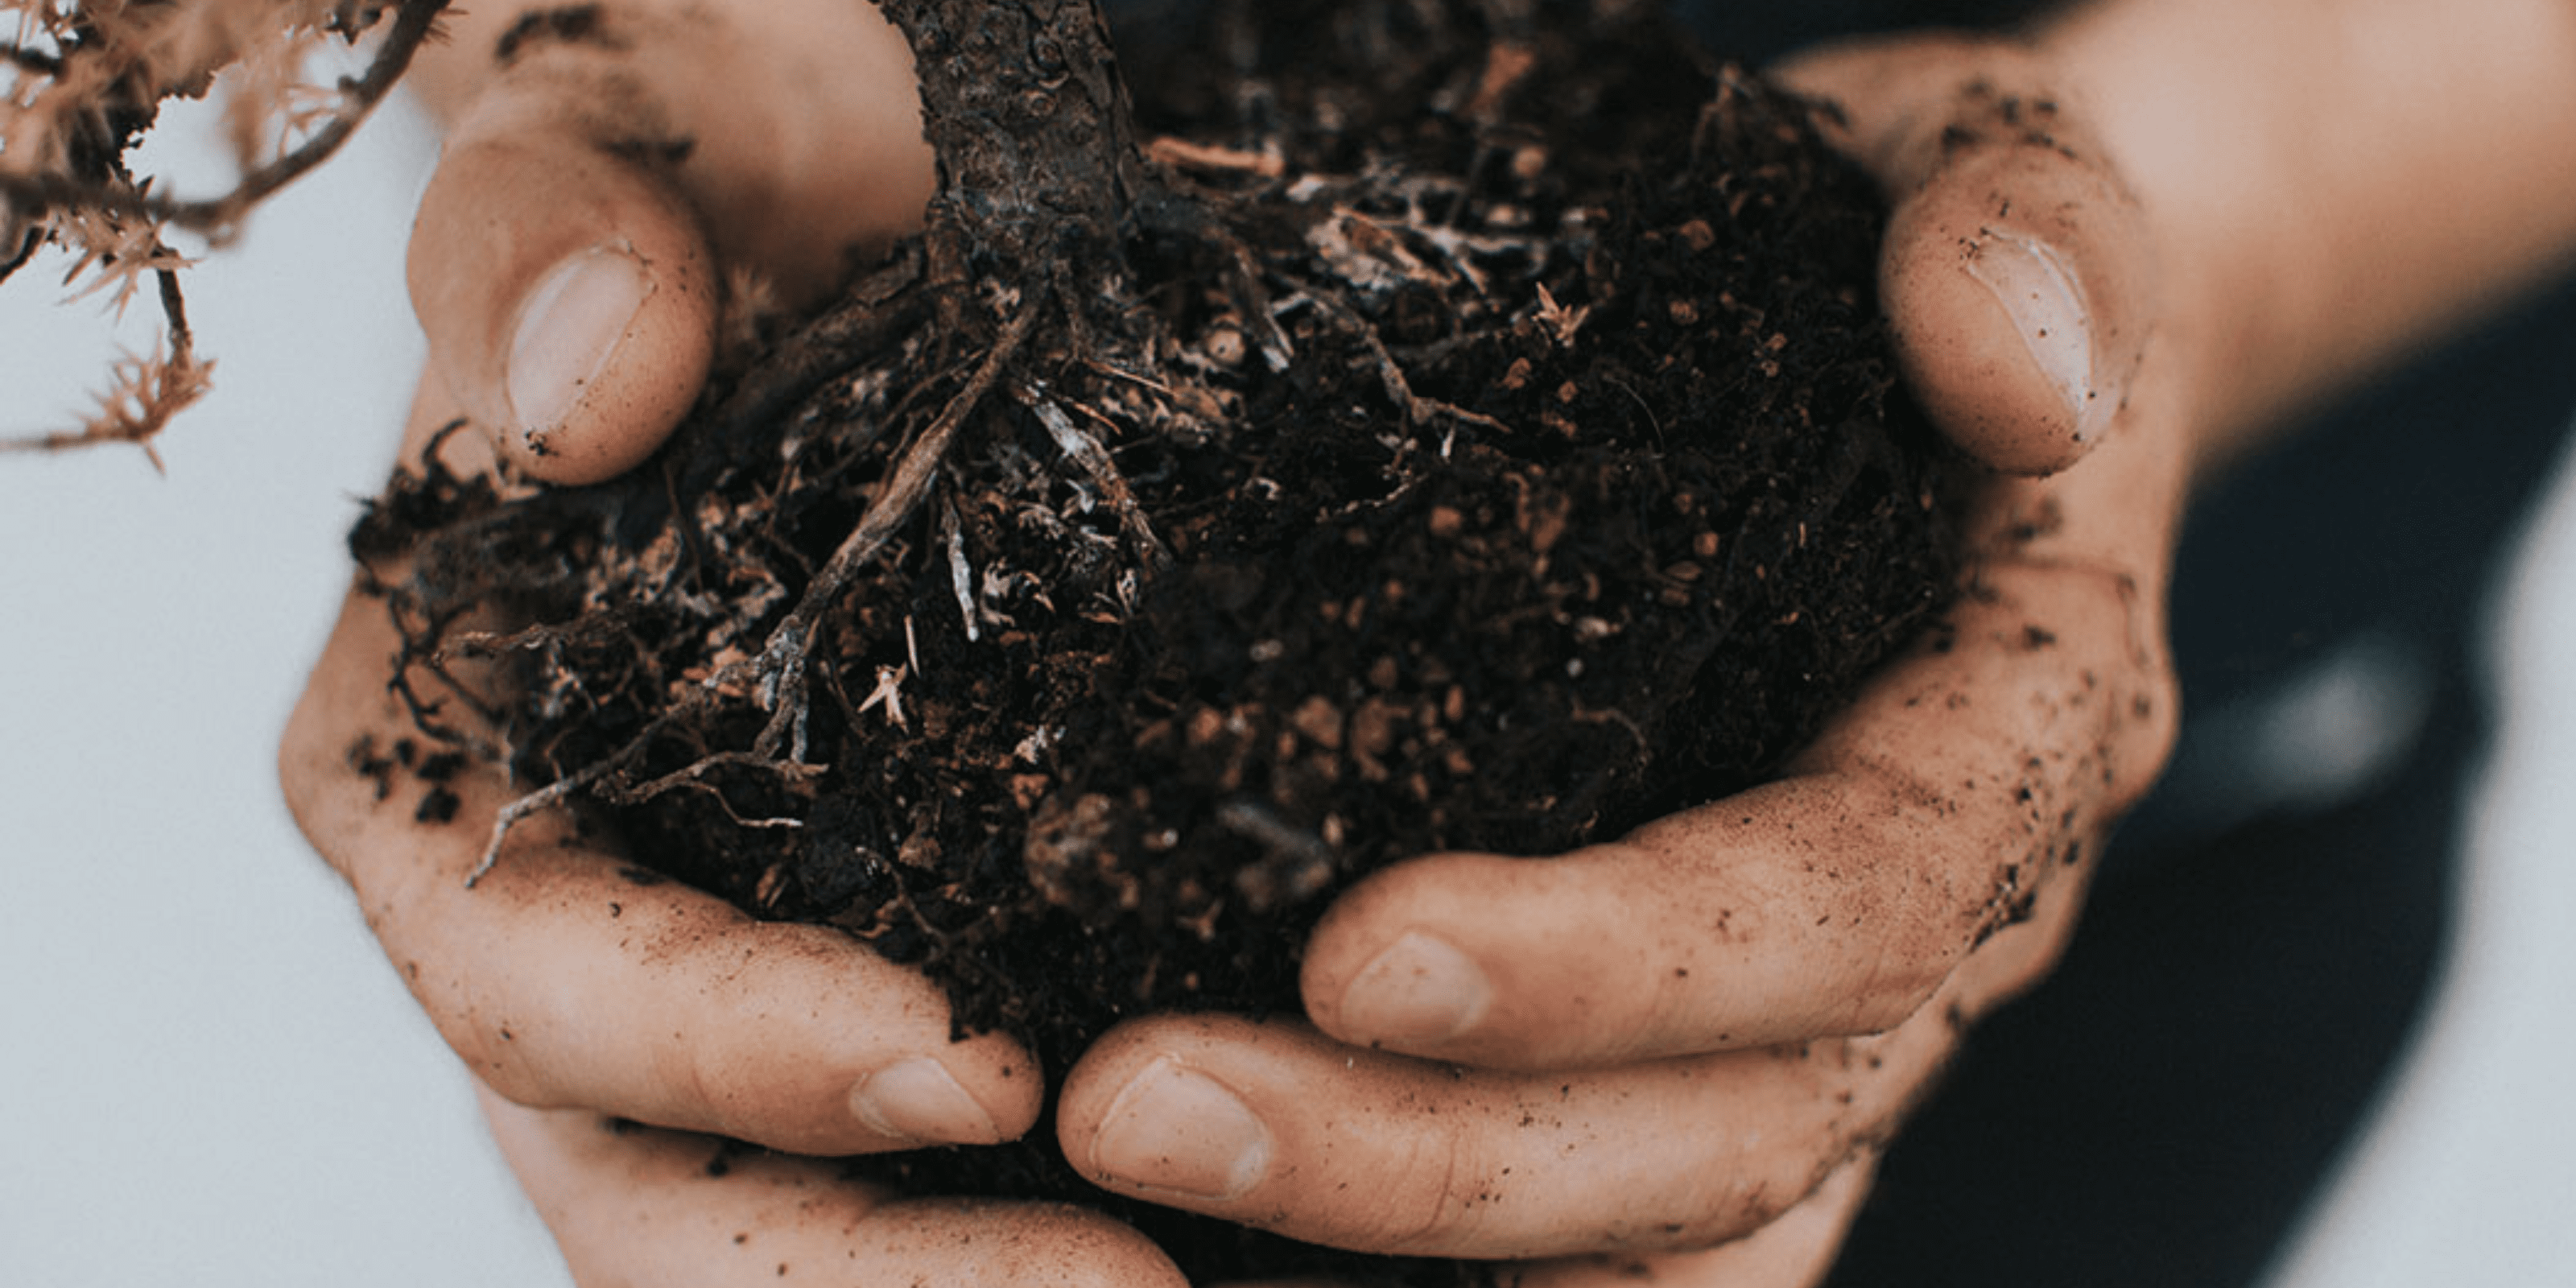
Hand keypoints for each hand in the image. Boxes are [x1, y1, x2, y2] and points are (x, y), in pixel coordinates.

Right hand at [284, 2, 1179, 1280]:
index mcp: (444, 764)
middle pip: (659, 1176)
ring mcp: (726, 957)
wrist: (827, 195)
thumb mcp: (613, 144)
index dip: (725, 1049)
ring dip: (970, 1284)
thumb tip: (594, 393)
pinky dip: (1056, 1206)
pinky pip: (936, 1147)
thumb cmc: (693, 172)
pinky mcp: (889, 947)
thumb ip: (555, 240)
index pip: (538, 977)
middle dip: (873, 1268)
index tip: (964, 1068)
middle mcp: (566, 911)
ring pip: (793, 1210)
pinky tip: (1237, 1236)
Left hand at [1049, 32, 2185, 1283]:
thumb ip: (2028, 234)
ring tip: (1133, 1160)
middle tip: (1137, 1103)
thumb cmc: (1919, 246)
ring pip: (1663, 1225)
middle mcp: (1942, 927)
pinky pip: (1616, 1222)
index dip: (1622, 961)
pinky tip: (1227, 1232)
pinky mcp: (1707, 1028)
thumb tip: (2005, 370)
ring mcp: (1825, 1008)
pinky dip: (1449, 1263)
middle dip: (1437, 1156)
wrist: (1936, 333)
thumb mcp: (1993, 169)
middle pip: (1728, 1130)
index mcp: (2020, 737)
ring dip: (1399, 1233)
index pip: (1853, 909)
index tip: (1359, 945)